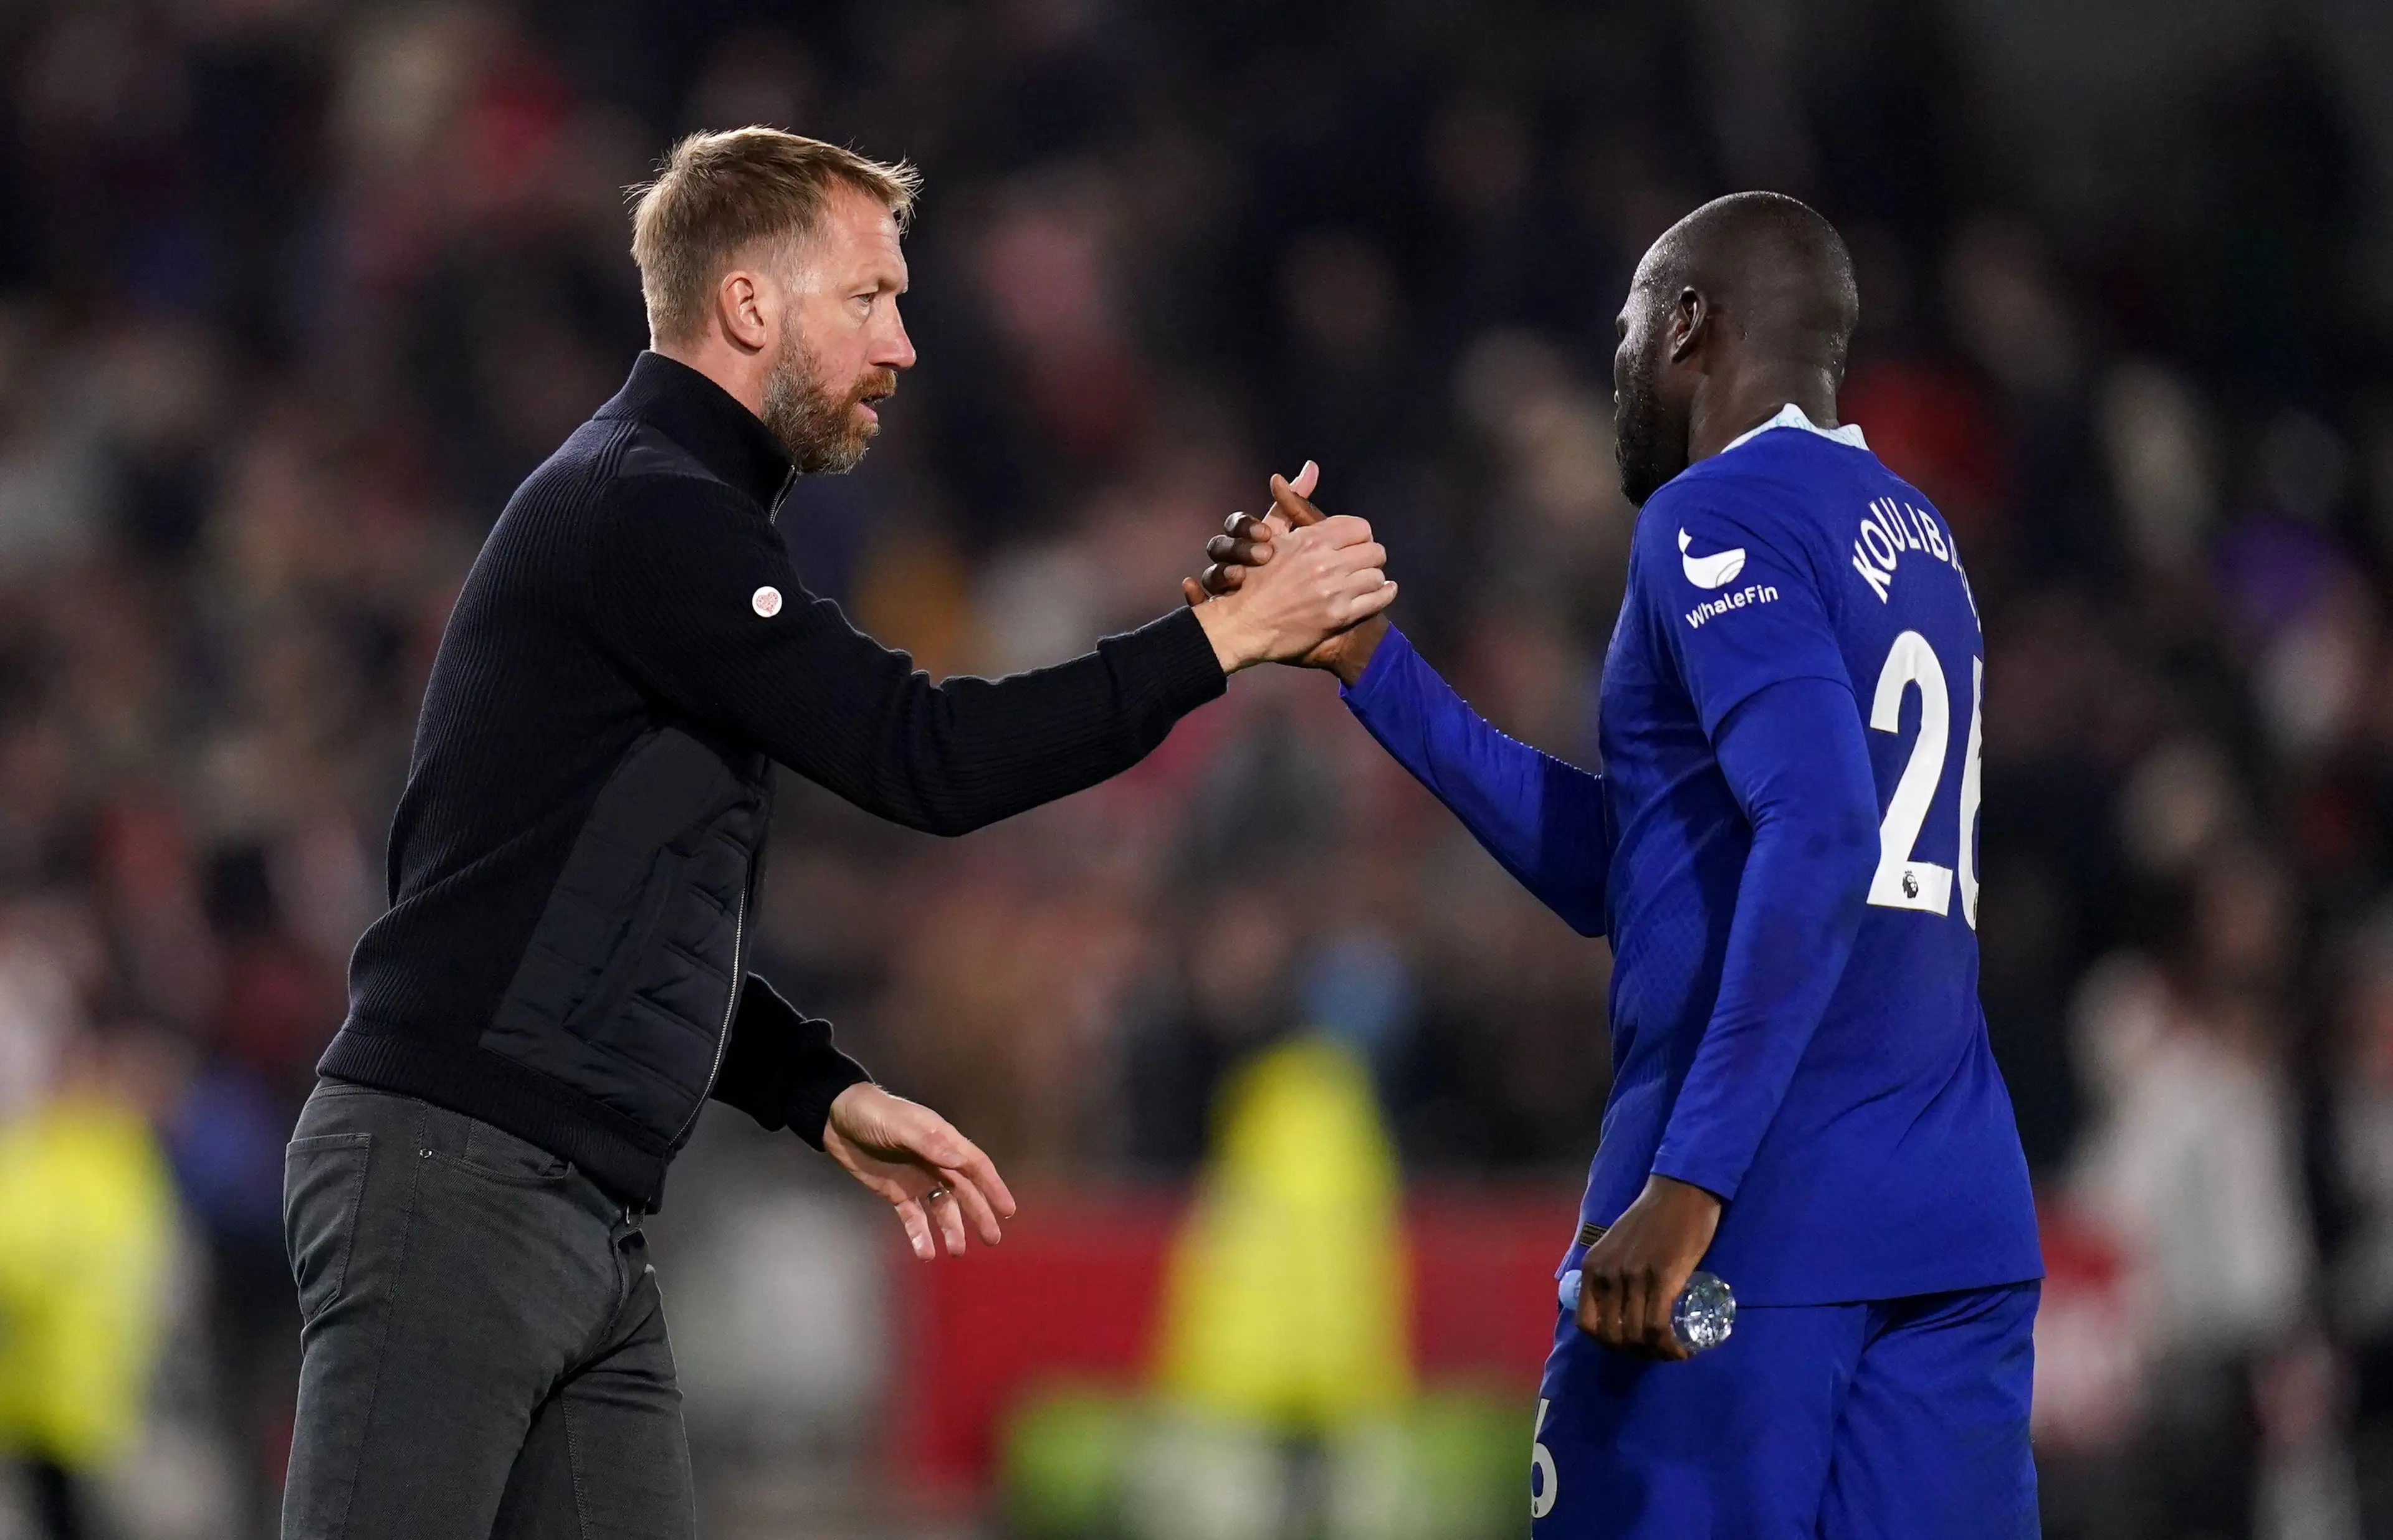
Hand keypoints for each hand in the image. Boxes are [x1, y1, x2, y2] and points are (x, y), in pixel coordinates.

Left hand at [823, 1082, 1016, 1259]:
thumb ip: (929, 1143)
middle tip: (991, 1239)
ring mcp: (917, 1179)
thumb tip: (959, 1161)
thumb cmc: (872, 1113)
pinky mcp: (896, 1193)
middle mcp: (935, 1162)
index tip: (1007, 1210)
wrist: (835, 1119)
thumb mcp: (901, 1125)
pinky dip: (920, 1235)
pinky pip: (913, 1217)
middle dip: (979, 1215)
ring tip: (956, 1252)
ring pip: (941, 1208)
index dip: (994, 1187)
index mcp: (943, 1141)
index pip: (976, 1166)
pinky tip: (925, 1252)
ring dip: (951, 1229)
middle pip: (964, 1192)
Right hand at [1182, 462, 1390, 685]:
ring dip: (1373, 577)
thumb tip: (1311, 467)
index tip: (1351, 544)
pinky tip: (1380, 592)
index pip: (1360, 527)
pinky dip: (1384, 594)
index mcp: (1312, 539)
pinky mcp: (1339, 617)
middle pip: (1374, 551)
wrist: (1242, 624)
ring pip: (1377, 575)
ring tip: (1364, 581)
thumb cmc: (1252, 578)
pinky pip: (1378, 600)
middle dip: (1369, 556)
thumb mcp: (1270, 533)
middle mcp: (1325, 563)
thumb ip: (1293, 501)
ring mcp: (1334, 591)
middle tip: (1360, 563)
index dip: (1358, 536)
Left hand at [1573, 1175, 1723, 1360]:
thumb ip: (1611, 1269)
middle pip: (1613, 1336)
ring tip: (1671, 1351)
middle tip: (1655, 1351)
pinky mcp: (1662, 1277)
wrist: (1680, 1192)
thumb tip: (1615, 1305)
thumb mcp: (1616, 1245)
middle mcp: (1608, 1274)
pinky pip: (1658, 1327)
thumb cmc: (1652, 1219)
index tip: (1628, 1345)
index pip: (1586, 1324)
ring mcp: (1634, 1276)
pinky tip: (1681, 1350)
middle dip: (1634, 1353)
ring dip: (1655, 1354)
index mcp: (1593, 1267)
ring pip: (1637, 1336)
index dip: (1607, 1344)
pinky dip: (1669, 1347)